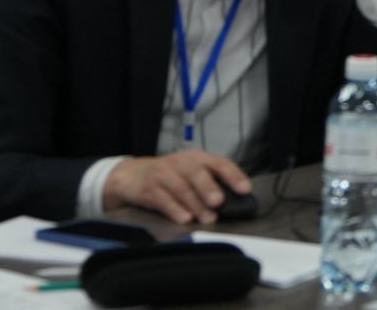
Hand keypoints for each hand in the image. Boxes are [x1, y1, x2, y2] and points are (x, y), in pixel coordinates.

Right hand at [103, 150, 250, 224]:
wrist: (131, 176)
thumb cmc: (169, 177)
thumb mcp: (189, 174)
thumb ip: (209, 184)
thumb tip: (234, 203)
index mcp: (197, 158)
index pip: (219, 163)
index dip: (233, 175)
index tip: (245, 189)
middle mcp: (181, 163)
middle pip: (197, 172)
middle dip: (209, 187)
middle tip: (219, 202)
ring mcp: (163, 174)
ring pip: (181, 188)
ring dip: (195, 204)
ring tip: (207, 218)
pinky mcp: (148, 188)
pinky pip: (163, 199)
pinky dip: (175, 210)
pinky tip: (184, 219)